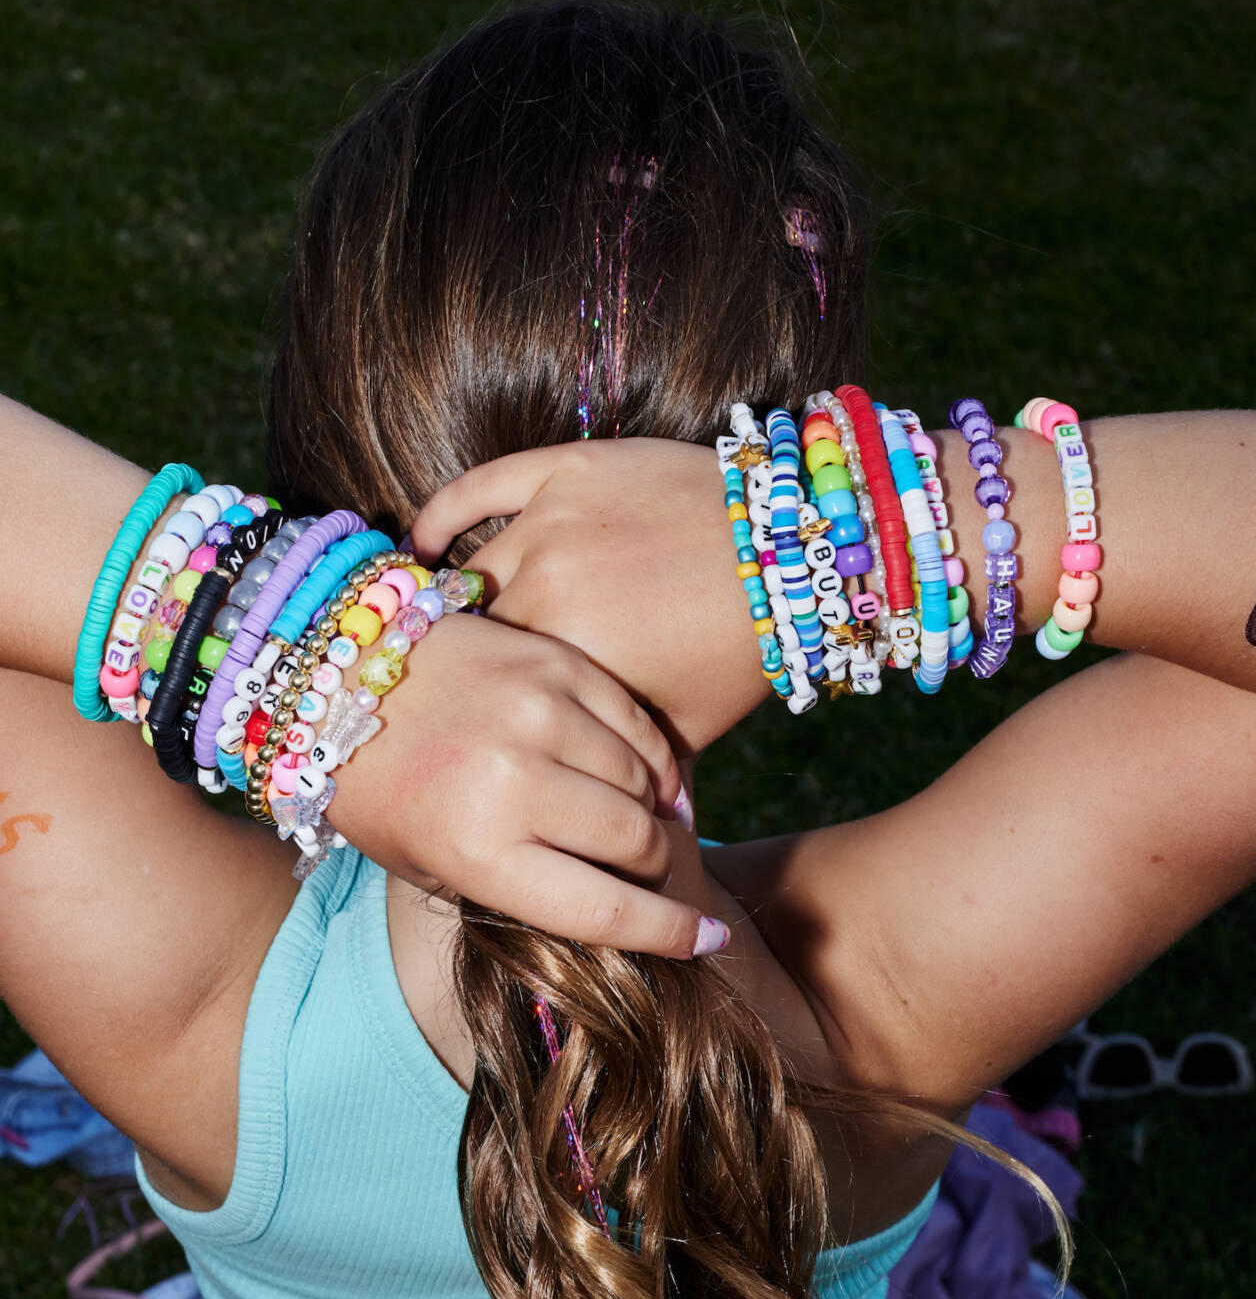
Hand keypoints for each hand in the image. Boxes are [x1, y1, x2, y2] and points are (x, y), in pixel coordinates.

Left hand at [323, 609, 713, 957]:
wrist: (333, 677)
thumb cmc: (379, 790)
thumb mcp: (429, 868)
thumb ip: (516, 890)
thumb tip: (613, 907)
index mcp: (476, 851)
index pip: (607, 909)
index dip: (671, 934)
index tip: (706, 941)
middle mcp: (512, 783)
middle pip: (638, 843)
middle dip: (653, 869)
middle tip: (645, 872)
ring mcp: (538, 715)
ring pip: (645, 783)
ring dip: (651, 812)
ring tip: (637, 820)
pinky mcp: (554, 664)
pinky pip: (635, 727)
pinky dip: (649, 760)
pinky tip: (642, 776)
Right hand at [409, 439, 763, 756]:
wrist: (794, 552)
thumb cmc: (740, 654)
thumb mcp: (682, 734)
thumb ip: (617, 774)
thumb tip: (575, 829)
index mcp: (569, 667)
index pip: (493, 693)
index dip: (481, 713)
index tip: (469, 729)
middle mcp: (547, 593)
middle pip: (473, 633)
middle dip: (471, 666)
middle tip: (463, 688)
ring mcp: (551, 525)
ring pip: (473, 572)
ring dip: (460, 603)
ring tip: (441, 628)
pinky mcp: (564, 469)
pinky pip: (477, 490)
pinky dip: (440, 517)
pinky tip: (418, 543)